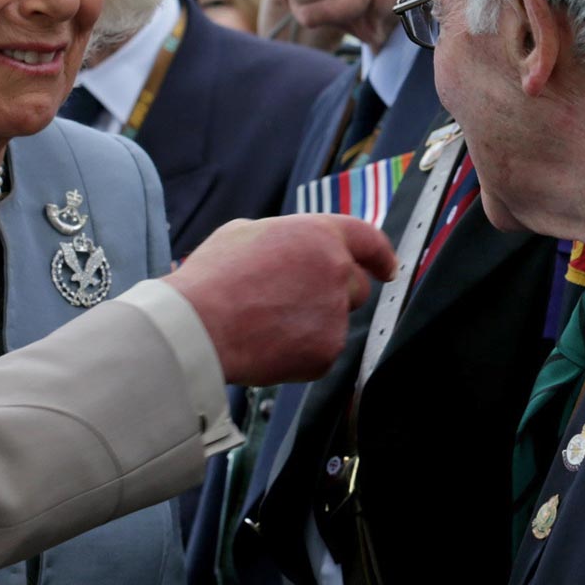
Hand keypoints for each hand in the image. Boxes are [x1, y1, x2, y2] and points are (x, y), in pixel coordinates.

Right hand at [171, 216, 395, 383]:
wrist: (198, 326)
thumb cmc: (213, 277)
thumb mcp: (245, 232)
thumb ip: (285, 238)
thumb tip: (294, 250)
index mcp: (320, 235)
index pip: (368, 239)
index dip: (381, 255)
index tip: (387, 268)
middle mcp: (337, 272)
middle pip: (355, 287)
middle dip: (333, 294)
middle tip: (292, 302)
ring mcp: (334, 315)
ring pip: (335, 321)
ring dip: (312, 324)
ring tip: (265, 323)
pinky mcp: (326, 352)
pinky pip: (321, 352)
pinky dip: (300, 352)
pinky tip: (267, 343)